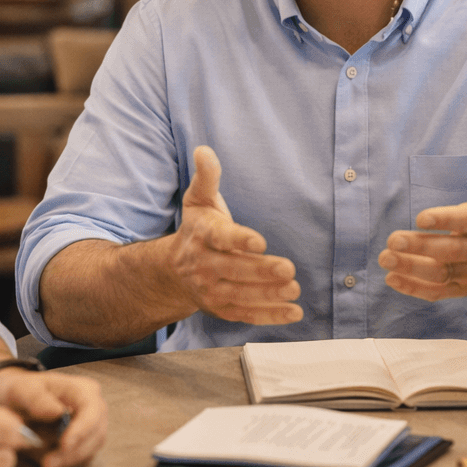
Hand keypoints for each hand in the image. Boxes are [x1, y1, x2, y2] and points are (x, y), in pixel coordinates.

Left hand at [0, 367, 108, 466]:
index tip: (64, 445)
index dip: (82, 430)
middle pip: (95, 436)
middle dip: (71, 453)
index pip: (93, 412)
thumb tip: (58, 413)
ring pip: (88, 452)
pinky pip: (80, 461)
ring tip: (40, 460)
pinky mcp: (84, 446)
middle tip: (47, 464)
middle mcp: (94, 409)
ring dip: (65, 460)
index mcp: (84, 390)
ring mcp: (91, 429)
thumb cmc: (22, 392)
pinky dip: (63, 464)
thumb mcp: (21, 389)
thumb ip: (36, 398)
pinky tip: (46, 460)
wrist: (18, 403)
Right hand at [169, 145, 301, 324]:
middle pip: (234, 270)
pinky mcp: (222, 309)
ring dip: (268, 295)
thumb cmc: (197, 229)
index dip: (239, 240)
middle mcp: (204, 265)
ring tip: (294, 289)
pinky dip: (270, 317)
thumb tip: (204, 150)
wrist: (173, 271)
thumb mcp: (198, 201)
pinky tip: (294, 313)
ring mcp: (211, 290)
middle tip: (288, 269)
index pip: (221, 238)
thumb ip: (206, 177)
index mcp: (202, 236)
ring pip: (241, 295)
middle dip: (261, 271)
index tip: (260, 241)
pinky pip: (246, 314)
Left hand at [379, 118, 466, 300]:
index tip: (421, 217)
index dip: (446, 220)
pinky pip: (438, 293)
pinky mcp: (462, 288)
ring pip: (441, 275)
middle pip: (451, 251)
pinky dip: (414, 289)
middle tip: (392, 239)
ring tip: (384, 258)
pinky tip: (392, 278)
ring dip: (411, 269)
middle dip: (421, 247)